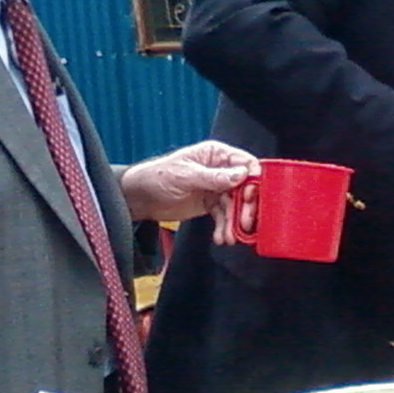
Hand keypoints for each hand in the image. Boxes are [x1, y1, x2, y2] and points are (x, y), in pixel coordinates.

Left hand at [120, 140, 258, 243]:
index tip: (250, 196)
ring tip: (230, 237)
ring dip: (235, 222)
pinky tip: (221, 237)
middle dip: (246, 206)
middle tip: (244, 223)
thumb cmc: (158, 176)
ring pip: (235, 204)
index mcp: (216, 155)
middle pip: (245, 187)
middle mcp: (221, 170)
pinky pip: (224, 215)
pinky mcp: (210, 204)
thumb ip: (213, 177)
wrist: (140, 198)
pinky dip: (225, 227)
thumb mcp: (185, 175)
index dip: (253, 179)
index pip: (245, 163)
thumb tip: (241, 175)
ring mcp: (217, 188)